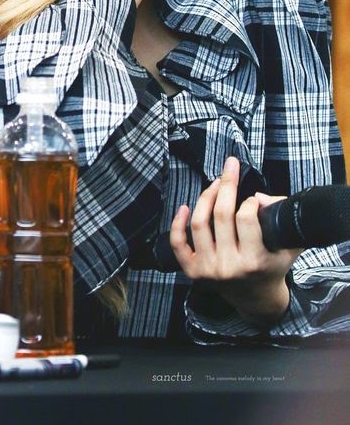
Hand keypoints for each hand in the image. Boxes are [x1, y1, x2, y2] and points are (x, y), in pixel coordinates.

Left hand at [169, 156, 302, 325]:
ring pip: (199, 223)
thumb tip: (260, 197)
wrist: (257, 300)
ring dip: (206, 197)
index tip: (253, 198)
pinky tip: (184, 206)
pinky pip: (178, 244)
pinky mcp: (193, 272)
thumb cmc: (273, 267)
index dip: (250, 201)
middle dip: (226, 184)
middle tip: (230, 166)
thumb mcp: (289, 245)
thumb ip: (283, 217)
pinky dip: (177, 223)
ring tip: (215, 184)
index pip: (247, 218)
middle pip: (221, 215)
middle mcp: (229, 266)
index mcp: (254, 261)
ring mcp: (208, 270)